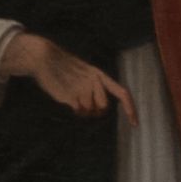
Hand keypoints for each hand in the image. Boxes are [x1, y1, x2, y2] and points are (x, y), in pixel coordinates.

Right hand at [3, 33, 132, 119]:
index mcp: (99, 75)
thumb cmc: (64, 68)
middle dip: (96, 110)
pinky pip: (78, 111)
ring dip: (82, 110)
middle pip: (104, 108)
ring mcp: (82, 88)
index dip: (130, 109)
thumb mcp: (84, 73)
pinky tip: (67, 98)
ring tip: (73, 96)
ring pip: (90, 111)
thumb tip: (99, 110)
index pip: (121, 93)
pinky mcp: (71, 95)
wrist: (45, 58)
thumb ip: (95, 87)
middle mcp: (94, 81)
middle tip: (84, 104)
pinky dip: (75, 110)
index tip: (135, 124)